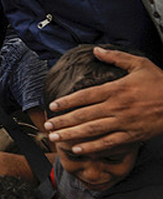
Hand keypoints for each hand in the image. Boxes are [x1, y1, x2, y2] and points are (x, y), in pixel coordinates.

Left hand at [45, 47, 162, 153]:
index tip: (53, 106)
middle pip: (84, 115)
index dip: (67, 101)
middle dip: (63, 121)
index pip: (85, 96)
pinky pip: (108, 142)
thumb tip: (96, 50)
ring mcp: (124, 122)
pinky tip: (78, 149)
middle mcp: (117, 106)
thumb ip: (116, 57)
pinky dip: (92, 147)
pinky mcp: (132, 135)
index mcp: (116, 89)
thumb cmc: (160, 83)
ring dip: (72, 135)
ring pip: (93, 130)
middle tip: (47, 125)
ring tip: (55, 138)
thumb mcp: (140, 64)